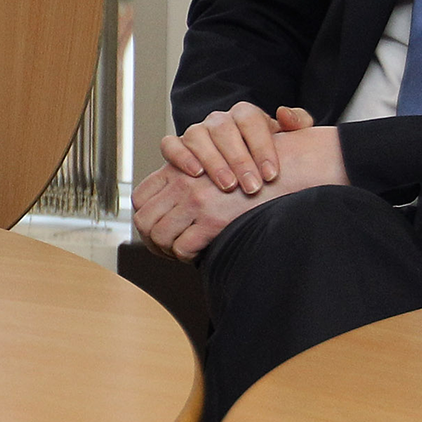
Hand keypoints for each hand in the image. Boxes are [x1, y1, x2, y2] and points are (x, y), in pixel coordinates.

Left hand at [133, 163, 256, 262]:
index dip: (144, 217)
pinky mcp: (213, 219)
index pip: (140, 197)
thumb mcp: (209, 166)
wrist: (281, 171)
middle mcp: (181, 182)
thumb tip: (165, 211)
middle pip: (144, 219)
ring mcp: (195, 200)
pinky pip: (183, 248)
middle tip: (166, 248)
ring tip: (182, 252)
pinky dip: (187, 256)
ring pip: (160, 236)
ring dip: (168, 250)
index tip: (156, 229)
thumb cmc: (247, 173)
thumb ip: (185, 181)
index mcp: (176, 169)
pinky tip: (199, 253)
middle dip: (152, 239)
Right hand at [160, 102, 315, 197]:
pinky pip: (170, 145)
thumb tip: (285, 114)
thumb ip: (297, 123)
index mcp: (245, 114)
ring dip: (212, 161)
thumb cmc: (264, 156)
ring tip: (227, 185)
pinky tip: (195, 174)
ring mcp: (196, 132)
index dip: (262, 147)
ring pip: (197, 136)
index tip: (272, 174)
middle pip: (224, 130)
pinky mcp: (176, 146)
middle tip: (252, 186)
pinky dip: (180, 157)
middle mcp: (218, 120)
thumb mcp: (288, 140)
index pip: (251, 120)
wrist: (241, 169)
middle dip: (239, 160)